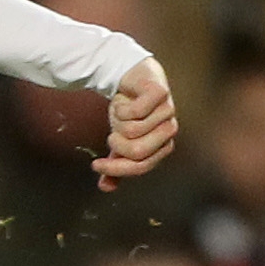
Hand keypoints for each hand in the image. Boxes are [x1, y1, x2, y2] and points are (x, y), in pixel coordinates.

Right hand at [94, 55, 175, 189]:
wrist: (129, 77)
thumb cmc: (128, 110)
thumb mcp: (119, 139)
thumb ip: (115, 163)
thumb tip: (105, 188)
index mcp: (162, 147)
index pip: (140, 167)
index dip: (116, 168)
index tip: (95, 165)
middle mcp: (168, 131)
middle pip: (138, 151)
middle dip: (117, 143)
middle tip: (112, 134)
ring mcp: (168, 111)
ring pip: (133, 130)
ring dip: (118, 120)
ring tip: (120, 112)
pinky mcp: (161, 93)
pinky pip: (136, 110)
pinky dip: (121, 105)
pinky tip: (124, 98)